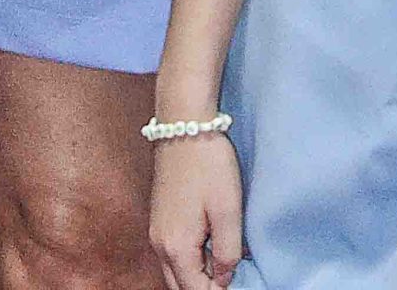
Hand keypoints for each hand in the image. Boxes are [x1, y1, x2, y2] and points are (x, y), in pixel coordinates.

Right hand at [148, 136, 243, 289]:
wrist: (184, 123)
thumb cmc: (209, 164)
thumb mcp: (228, 211)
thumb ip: (228, 253)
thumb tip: (225, 279)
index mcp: (176, 247)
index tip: (240, 279)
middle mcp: (159, 244)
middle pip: (182, 287)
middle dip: (206, 287)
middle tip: (232, 273)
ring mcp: (157, 230)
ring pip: (176, 272)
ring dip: (198, 274)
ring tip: (225, 259)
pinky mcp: (160, 217)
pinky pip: (174, 254)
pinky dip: (191, 259)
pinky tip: (211, 242)